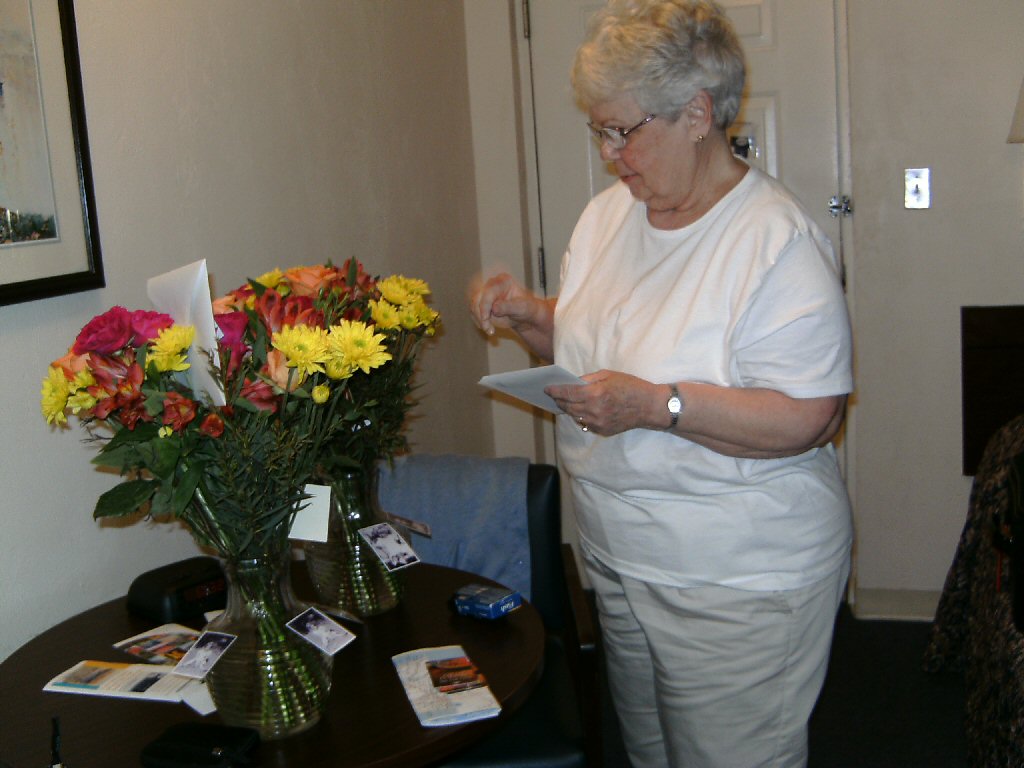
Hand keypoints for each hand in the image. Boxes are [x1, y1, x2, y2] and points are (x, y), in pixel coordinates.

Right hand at [467, 272, 541, 335]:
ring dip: (479, 320)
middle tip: (488, 329)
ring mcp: (485, 294)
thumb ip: (509, 307)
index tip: (485, 319)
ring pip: (473, 306)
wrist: (524, 316)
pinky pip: (474, 312)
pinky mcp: (481, 303)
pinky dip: (478, 321)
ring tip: (490, 330)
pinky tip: (488, 328)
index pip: (488, 292)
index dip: (485, 306)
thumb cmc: (526, 309)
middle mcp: (492, 285)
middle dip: (480, 315)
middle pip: (477, 298)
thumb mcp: (522, 308)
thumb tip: (494, 308)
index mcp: (503, 281)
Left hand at [546, 370, 661, 435]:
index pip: (568, 392)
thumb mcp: (609, 375)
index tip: (547, 388)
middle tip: (553, 395)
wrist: (649, 407)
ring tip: (564, 402)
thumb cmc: (631, 386)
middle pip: (568, 406)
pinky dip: (580, 416)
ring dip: (568, 409)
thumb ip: (588, 379)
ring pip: (575, 416)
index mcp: (596, 393)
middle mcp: (594, 410)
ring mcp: (598, 422)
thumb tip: (572, 383)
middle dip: (559, 400)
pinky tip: (580, 410)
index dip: (555, 390)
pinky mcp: (602, 430)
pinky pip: (585, 423)